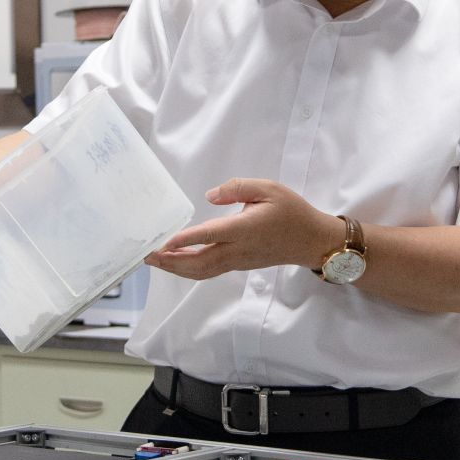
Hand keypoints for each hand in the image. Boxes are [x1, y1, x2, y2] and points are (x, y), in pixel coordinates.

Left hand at [146, 179, 341, 281]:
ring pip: (202, 271)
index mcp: (244, 229)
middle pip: (199, 263)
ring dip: (177, 268)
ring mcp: (238, 261)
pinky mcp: (239, 265)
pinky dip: (190, 269)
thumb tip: (210, 195)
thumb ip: (238, 188)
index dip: (185, 240)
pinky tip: (178, 262)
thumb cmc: (292, 211)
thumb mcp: (269, 188)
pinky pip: (210, 270)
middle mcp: (238, 250)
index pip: (209, 235)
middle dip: (171, 262)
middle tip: (147, 256)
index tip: (164, 242)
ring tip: (155, 261)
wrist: (312, 240)